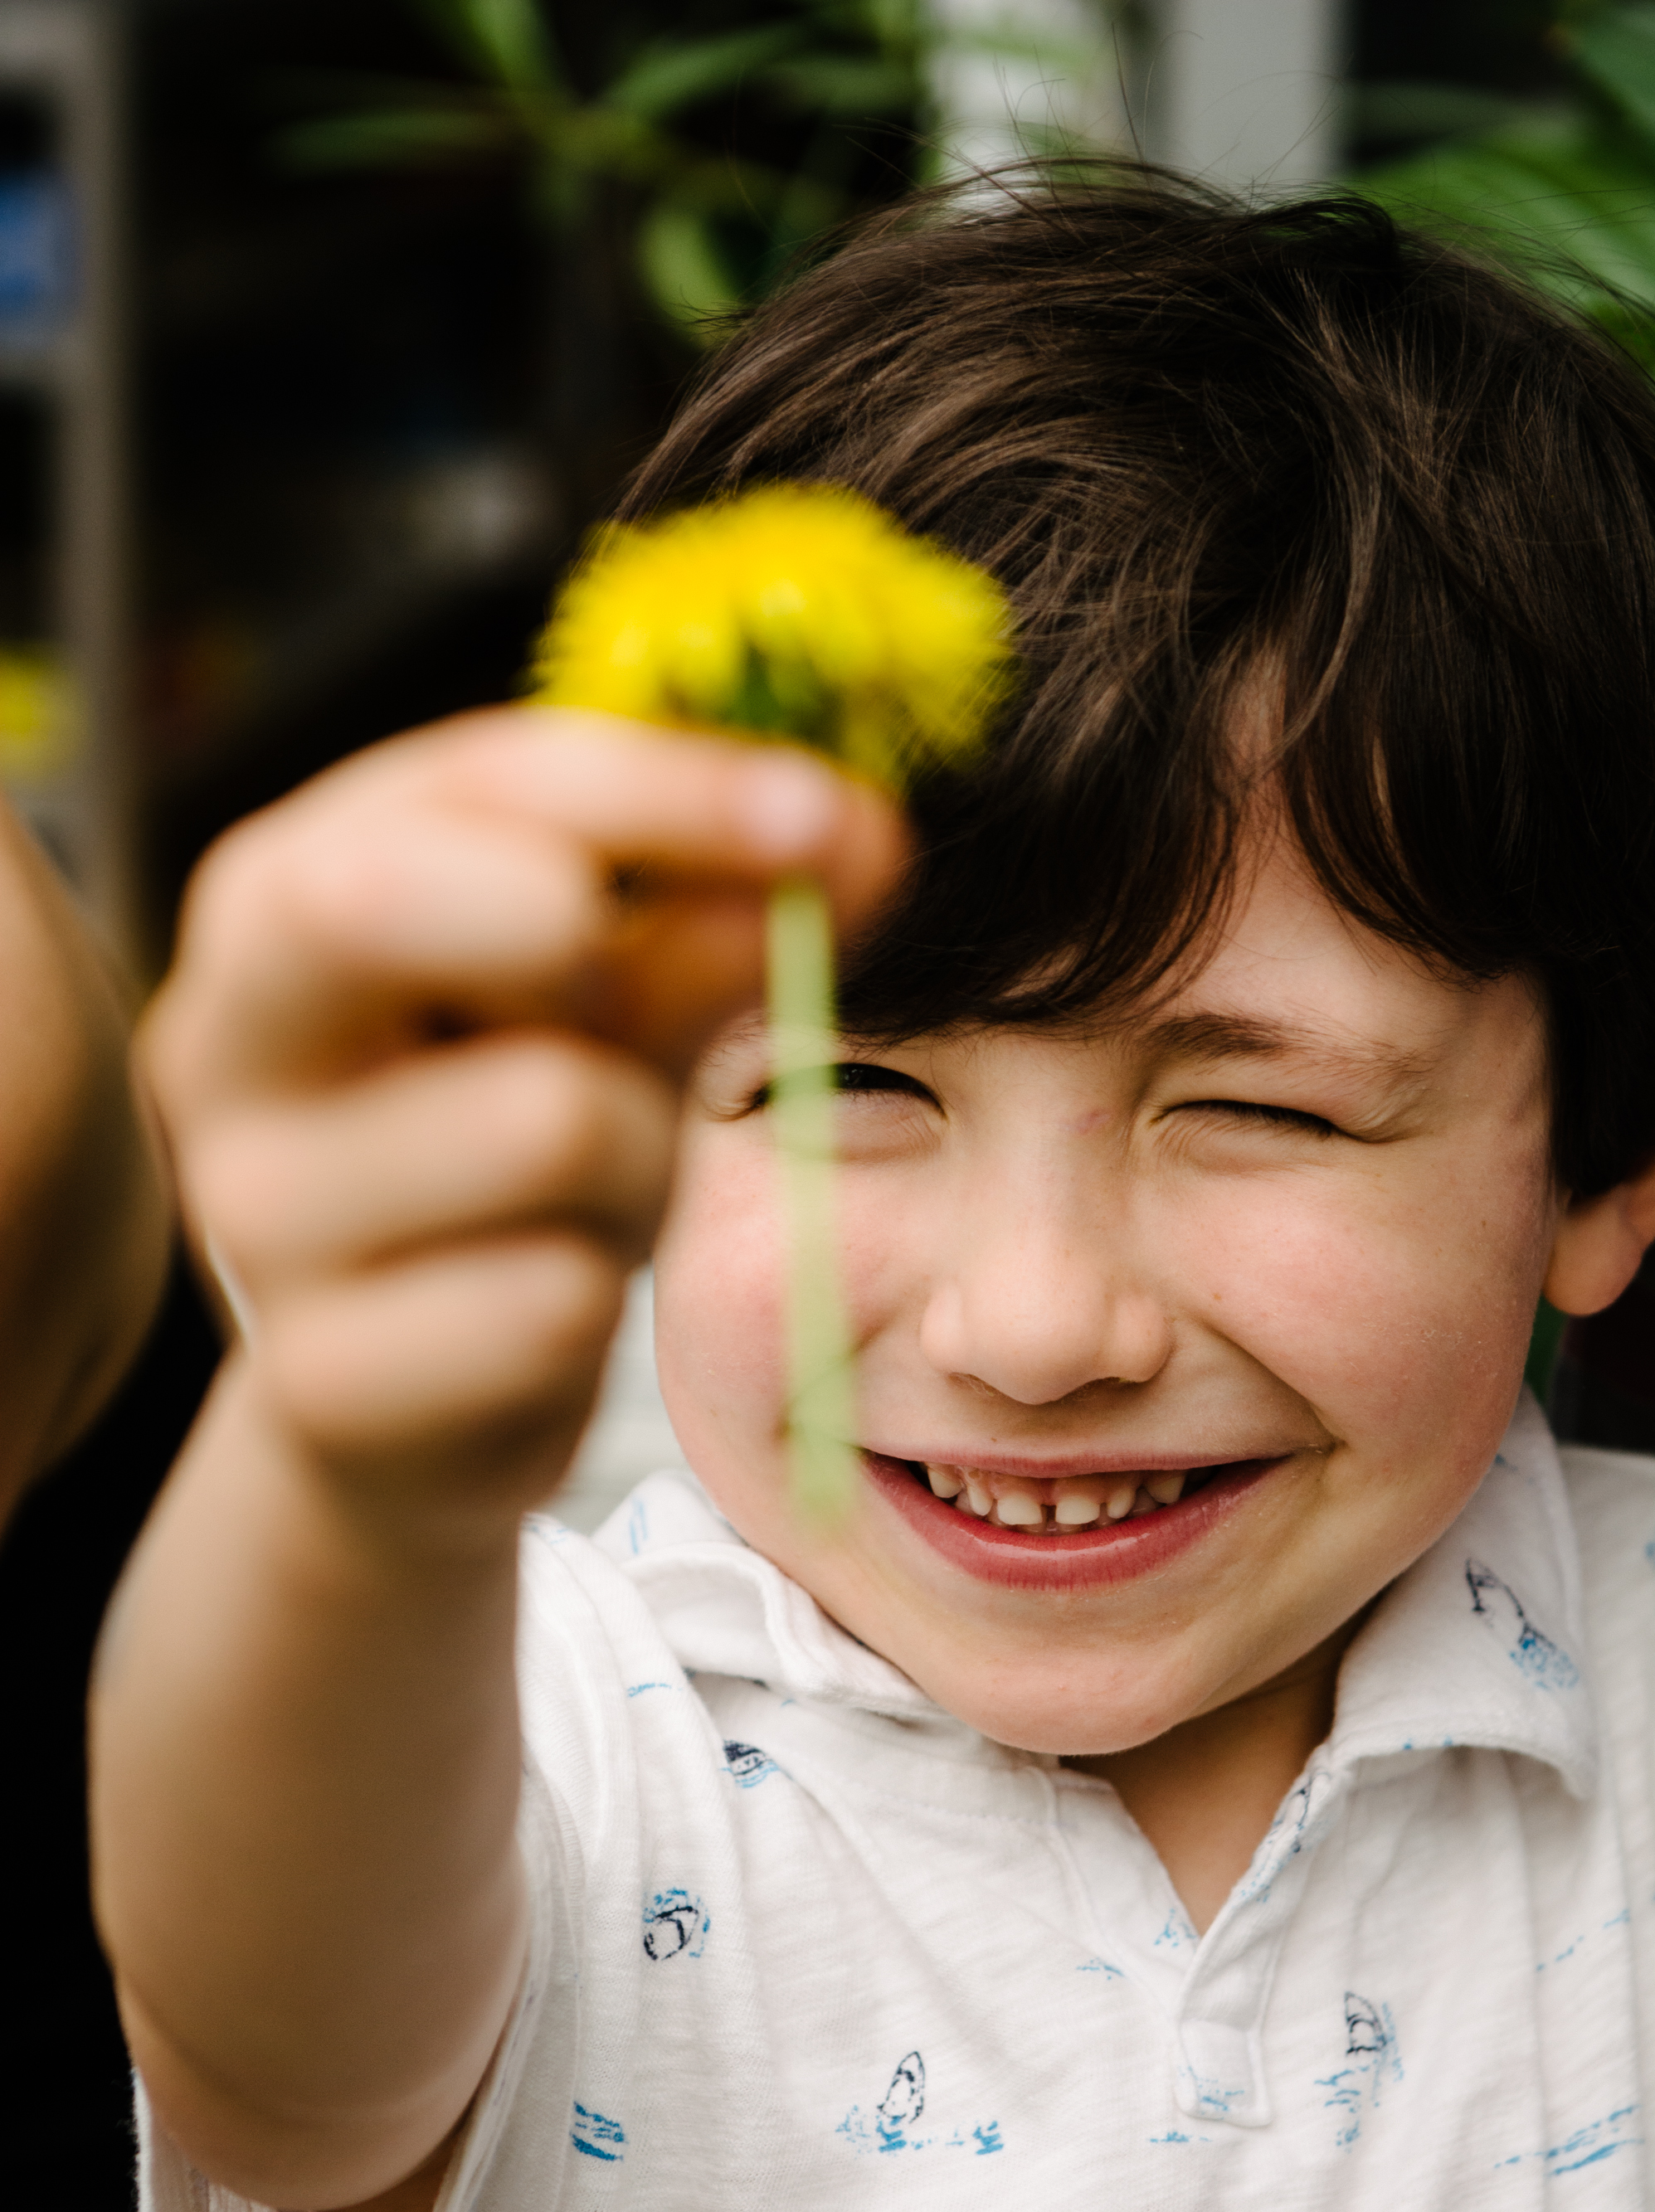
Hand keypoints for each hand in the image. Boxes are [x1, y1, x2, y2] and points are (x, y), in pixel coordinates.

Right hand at [143, 706, 900, 1546]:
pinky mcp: (321, 1378)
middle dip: (577, 934)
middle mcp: (224, 1044)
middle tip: (687, 994)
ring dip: (641, 1156)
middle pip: (373, 902)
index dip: (663, 790)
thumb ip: (699, 923)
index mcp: (277, 900)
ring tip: (601, 1196)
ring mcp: (253, 1218)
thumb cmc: (505, 1164)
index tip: (832, 819)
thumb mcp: (606, 1015)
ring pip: (543, 1119)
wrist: (414, 1409)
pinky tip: (547, 1311)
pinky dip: (604, 1297)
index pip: (466, 782)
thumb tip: (852, 843)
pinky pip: (556, 1298)